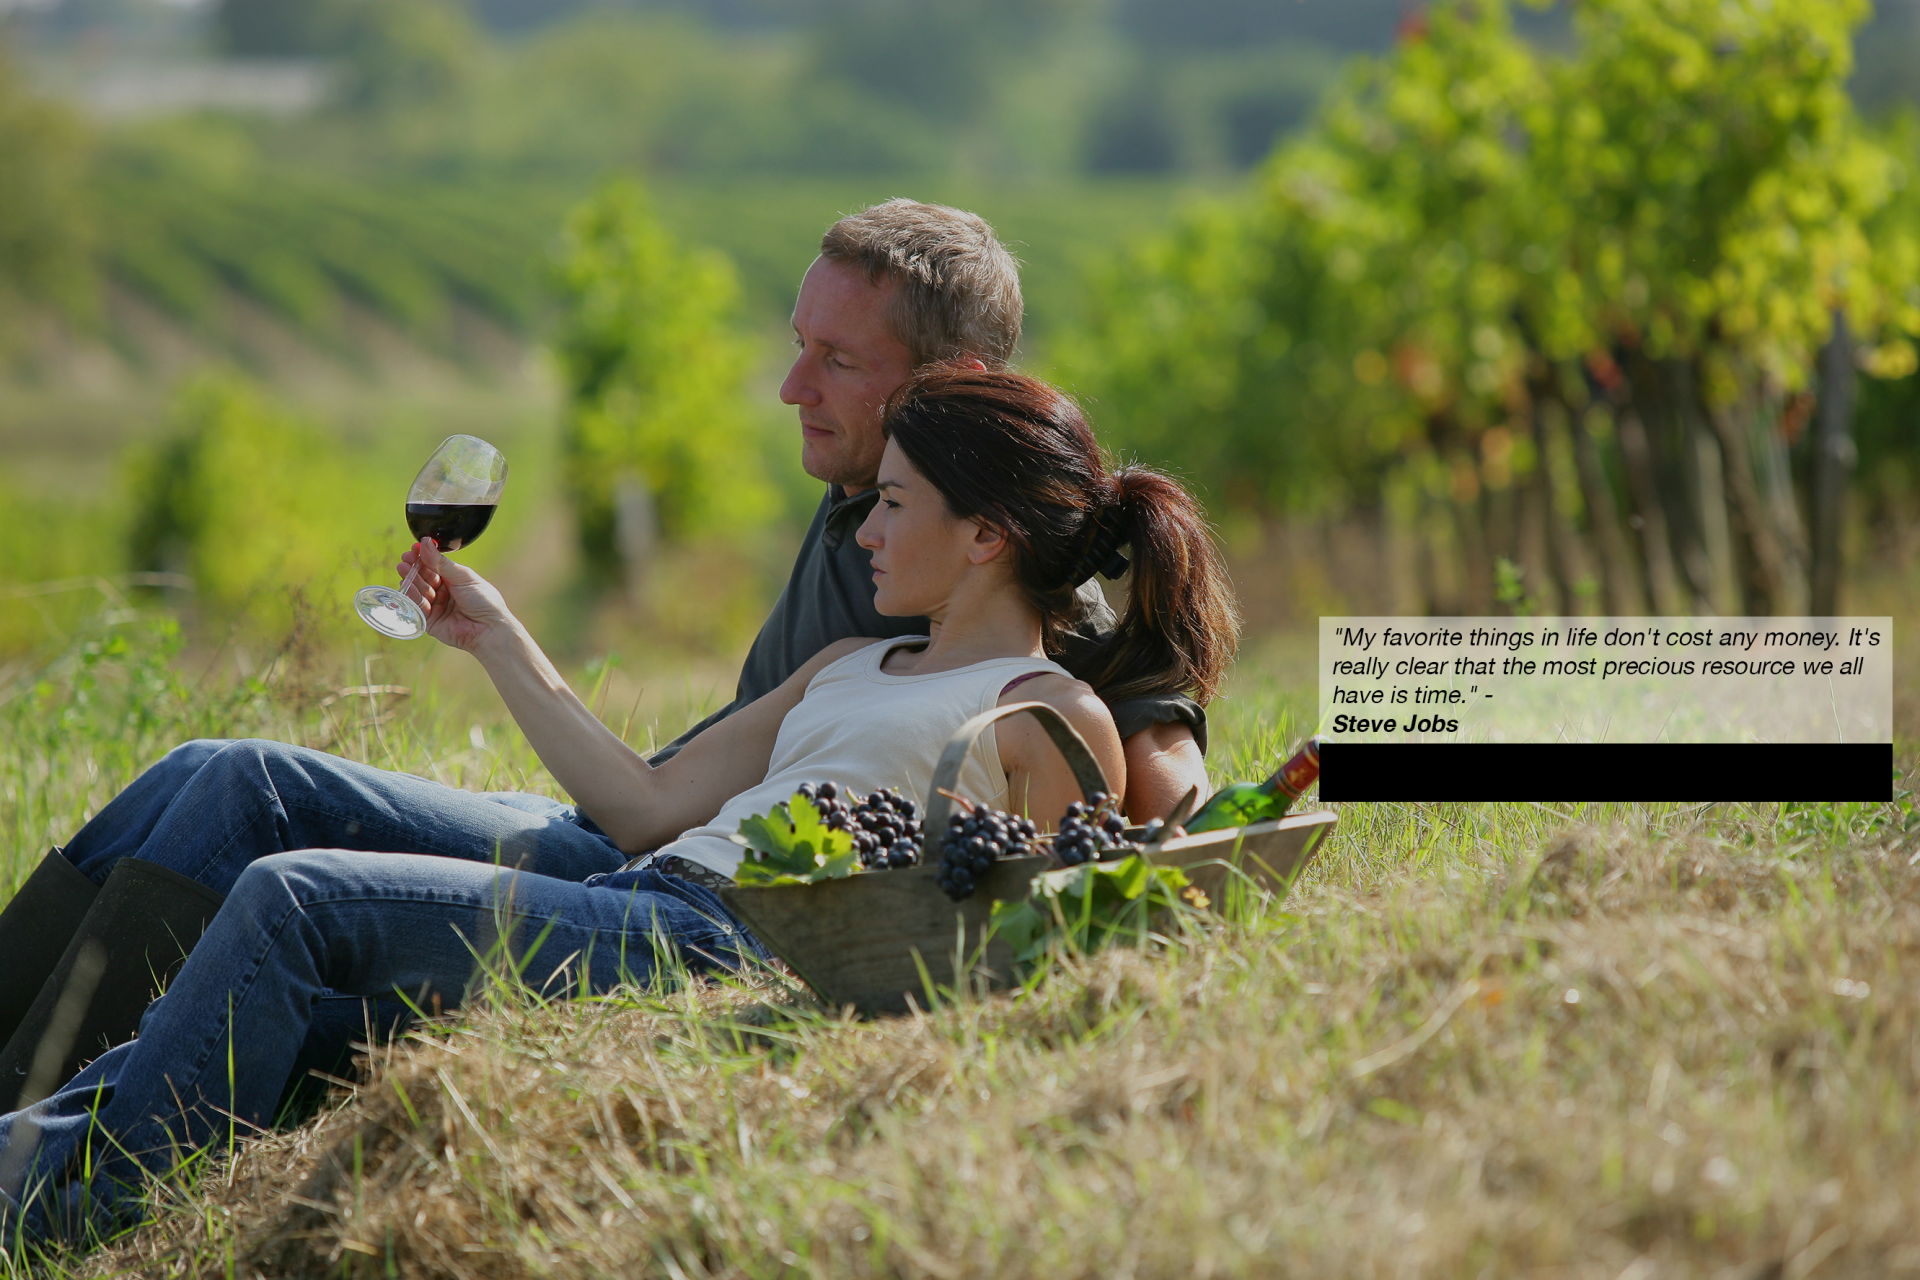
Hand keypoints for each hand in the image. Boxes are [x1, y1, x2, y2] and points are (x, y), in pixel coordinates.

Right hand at [397, 539, 516, 652]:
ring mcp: (436, 607)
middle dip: (414, 567)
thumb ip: (441, 563)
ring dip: (411, 579)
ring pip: (419, 591)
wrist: (489, 628)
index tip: (414, 547)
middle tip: (406, 558)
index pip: (434, 566)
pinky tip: (407, 585)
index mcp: (454, 580)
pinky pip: (418, 607)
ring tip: (404, 568)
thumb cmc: (483, 600)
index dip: (424, 557)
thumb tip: (426, 543)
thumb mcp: (463, 576)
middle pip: (424, 578)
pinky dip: (412, 596)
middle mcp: (444, 593)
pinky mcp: (430, 621)